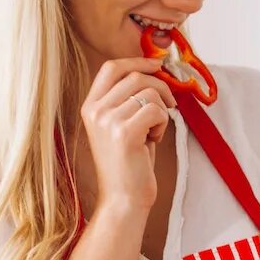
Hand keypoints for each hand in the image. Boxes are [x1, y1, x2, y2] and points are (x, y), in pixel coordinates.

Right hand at [81, 57, 177, 212]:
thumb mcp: (122, 124)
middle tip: (169, 106)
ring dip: (162, 110)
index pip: (112, 67)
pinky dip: (163, 124)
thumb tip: (156, 71)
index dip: (138, 60)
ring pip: (150, 93)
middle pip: (136, 76)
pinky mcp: (124, 132)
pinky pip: (157, 110)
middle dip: (160, 88)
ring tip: (153, 131)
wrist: (124, 198)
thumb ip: (130, 99)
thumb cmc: (129, 163)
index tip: (158, 65)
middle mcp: (95, 110)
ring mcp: (107, 121)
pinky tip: (153, 140)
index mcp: (90, 106)